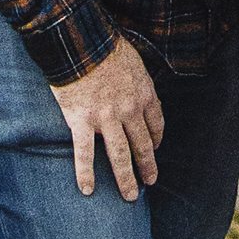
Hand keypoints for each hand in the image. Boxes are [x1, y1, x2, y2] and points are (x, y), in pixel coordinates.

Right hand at [52, 33, 164, 198]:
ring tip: (130, 196)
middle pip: (142, 145)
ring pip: (120, 155)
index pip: (156, 123)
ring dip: (126, 179)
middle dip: (148, 165)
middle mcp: (129, 110)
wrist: (82, 42)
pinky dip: (86, 174)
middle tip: (150, 181)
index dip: (157, 139)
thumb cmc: (106, 45)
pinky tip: (88, 190)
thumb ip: (138, 80)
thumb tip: (137, 88)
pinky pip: (84, 154)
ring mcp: (106, 119)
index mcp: (144, 94)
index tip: (156, 148)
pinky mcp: (82, 122)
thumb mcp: (134, 60)